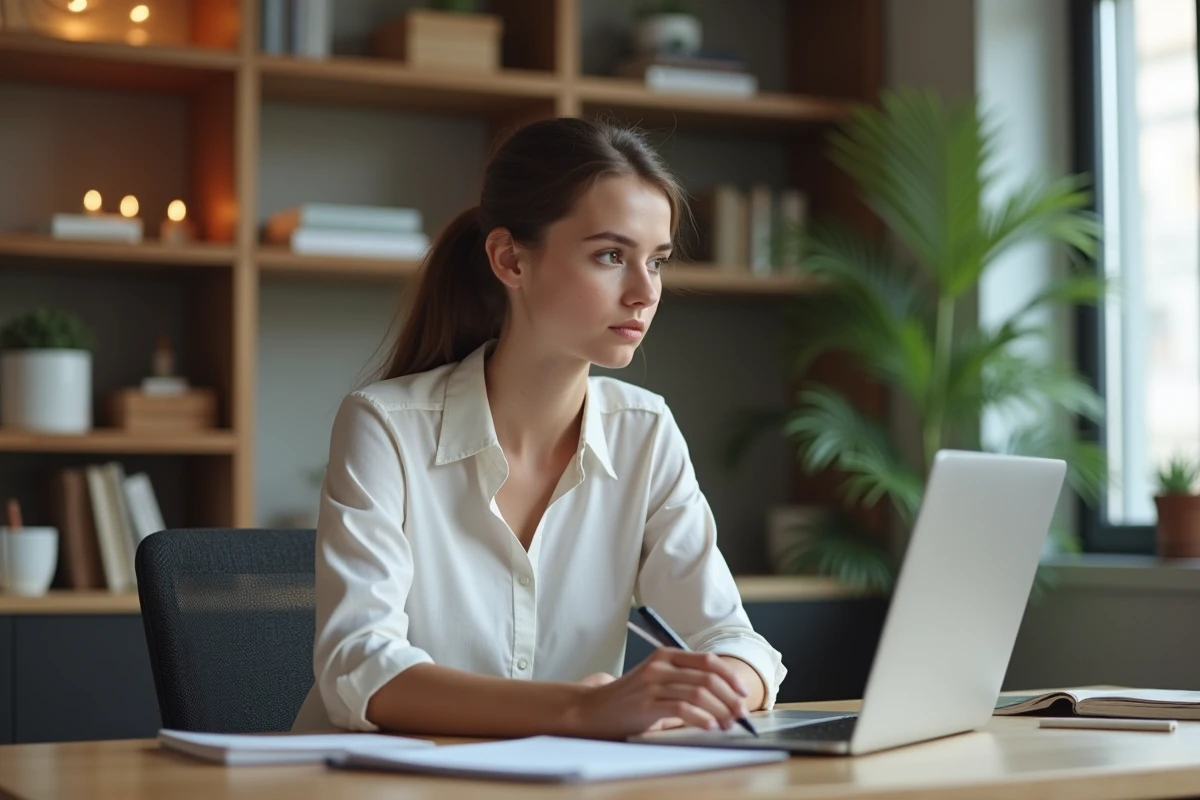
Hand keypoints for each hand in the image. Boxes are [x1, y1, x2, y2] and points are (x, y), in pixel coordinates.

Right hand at [567, 649, 749, 738]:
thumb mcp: (657, 680)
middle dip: (730, 698)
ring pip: (699, 694)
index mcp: (665, 655)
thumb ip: (684, 681)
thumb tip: (725, 699)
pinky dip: (701, 719)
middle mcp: (660, 666)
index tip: (742, 693)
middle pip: (707, 678)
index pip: (707, 660)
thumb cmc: (631, 698)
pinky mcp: (646, 704)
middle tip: (741, 714)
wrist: (596, 709)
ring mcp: (652, 684)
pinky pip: (682, 709)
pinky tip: (710, 726)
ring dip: (720, 711)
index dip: (729, 677)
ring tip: (728, 724)